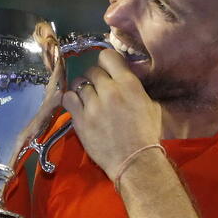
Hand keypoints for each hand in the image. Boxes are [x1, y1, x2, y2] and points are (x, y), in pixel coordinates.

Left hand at [64, 49, 161, 177]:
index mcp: (129, 84)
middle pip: (92, 70)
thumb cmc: (146, 134)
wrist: (135, 161)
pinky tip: (76, 105)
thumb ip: (135, 89)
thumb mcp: (150, 105)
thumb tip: (124, 79)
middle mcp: (110, 90)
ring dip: (82, 89)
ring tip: (87, 99)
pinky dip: (71, 99)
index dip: (105, 62)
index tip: (106, 71)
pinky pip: (68, 98)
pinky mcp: (80, 119)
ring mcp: (93, 105)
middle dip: (95, 79)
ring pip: (79, 83)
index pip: (107, 56)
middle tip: (98, 90)